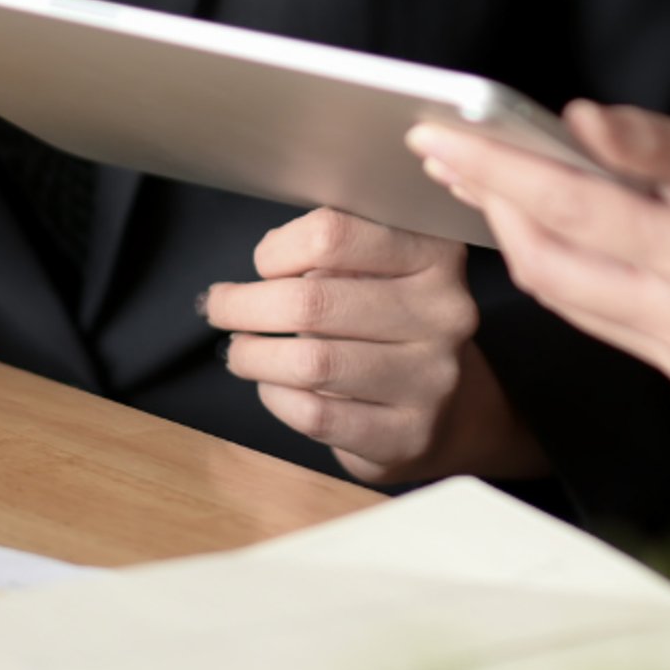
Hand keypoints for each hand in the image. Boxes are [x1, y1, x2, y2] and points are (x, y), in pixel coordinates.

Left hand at [201, 208, 548, 485]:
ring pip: (311, 362)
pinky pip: (315, 414)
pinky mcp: (407, 435)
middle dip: (244, 305)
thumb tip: (265, 259)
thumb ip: (333, 254)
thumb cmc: (390, 327)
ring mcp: (431, 379)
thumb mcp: (380, 271)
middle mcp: (444, 314)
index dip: (277, 249)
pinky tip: (273, 385)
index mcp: (435, 256)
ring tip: (240, 350)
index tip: (263, 264)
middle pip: (312, 301)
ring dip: (253, 355)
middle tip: (220, 306)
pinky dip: (276, 397)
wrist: (448, 411)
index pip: (333, 234)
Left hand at [408, 95, 669, 387]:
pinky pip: (594, 312)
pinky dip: (560, 264)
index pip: (570, 210)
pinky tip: (540, 219)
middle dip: (494, 204)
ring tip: (483, 176)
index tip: (440, 135)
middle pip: (550, 265)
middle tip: (450, 150)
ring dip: (519, 236)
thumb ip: (646, 142)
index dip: (496, 169)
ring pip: (564, 294)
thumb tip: (571, 123)